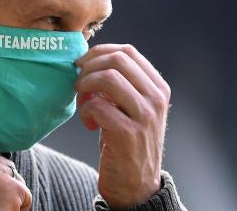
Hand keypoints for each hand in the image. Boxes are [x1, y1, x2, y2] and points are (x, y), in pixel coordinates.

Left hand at [75, 44, 170, 208]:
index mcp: (158, 87)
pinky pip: (97, 106)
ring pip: (108, 78)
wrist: (136, 185)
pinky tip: (88, 124)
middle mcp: (156, 99)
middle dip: (89, 66)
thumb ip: (121, 84)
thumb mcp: (133, 107)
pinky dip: (85, 112)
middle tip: (78, 83)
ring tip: (82, 101)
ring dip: (85, 86)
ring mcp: (144, 116)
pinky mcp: (128, 134)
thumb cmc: (127, 141)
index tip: (82, 65)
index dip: (99, 52)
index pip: (127, 51)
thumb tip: (88, 60)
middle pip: (117, 59)